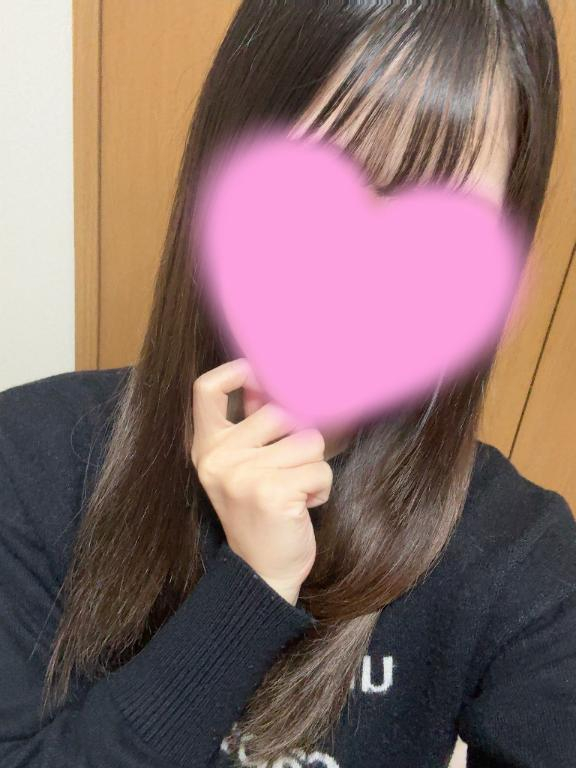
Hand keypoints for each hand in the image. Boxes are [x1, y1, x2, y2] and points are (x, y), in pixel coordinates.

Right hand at [191, 358, 332, 601]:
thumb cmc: (259, 513)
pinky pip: (320, 469)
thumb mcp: (244, 467)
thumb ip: (254, 426)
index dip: (235, 371)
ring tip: (295, 492)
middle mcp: (219, 457)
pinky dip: (321, 489)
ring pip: (309, 440)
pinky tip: (302, 506)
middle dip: (300, 440)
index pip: (207, 390)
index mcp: (208, 447)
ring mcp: (243, 475)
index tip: (258, 373)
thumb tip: (286, 381)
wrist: (261, 572)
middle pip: (282, 412)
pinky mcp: (271, 492)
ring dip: (313, 467)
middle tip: (290, 471)